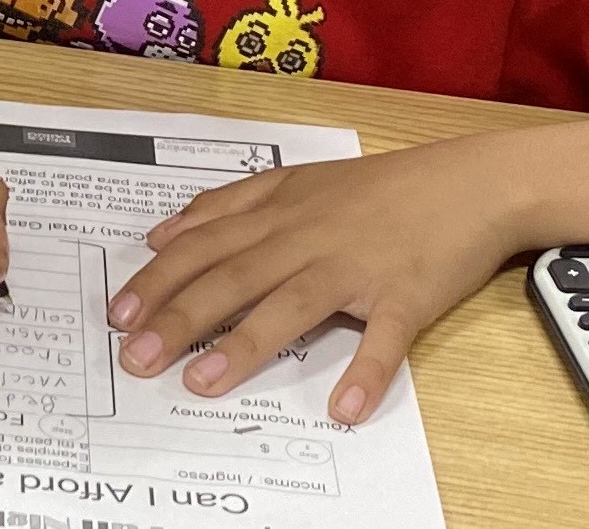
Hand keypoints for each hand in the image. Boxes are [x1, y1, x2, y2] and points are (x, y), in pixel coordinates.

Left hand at [108, 139, 519, 423]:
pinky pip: (383, 338)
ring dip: (244, 346)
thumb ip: (230, 204)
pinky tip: (343, 409)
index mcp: (279, 213)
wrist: (471, 183)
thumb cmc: (383, 188)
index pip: (203, 246)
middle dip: (177, 319)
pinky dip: (364, 373)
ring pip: (289, 305)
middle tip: (135, 357)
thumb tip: (166, 232)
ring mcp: (356, 267)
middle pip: (231, 278)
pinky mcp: (406, 295)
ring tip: (201, 385)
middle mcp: (307, 238)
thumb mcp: (298, 180)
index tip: (117, 314)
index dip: (157, 280)